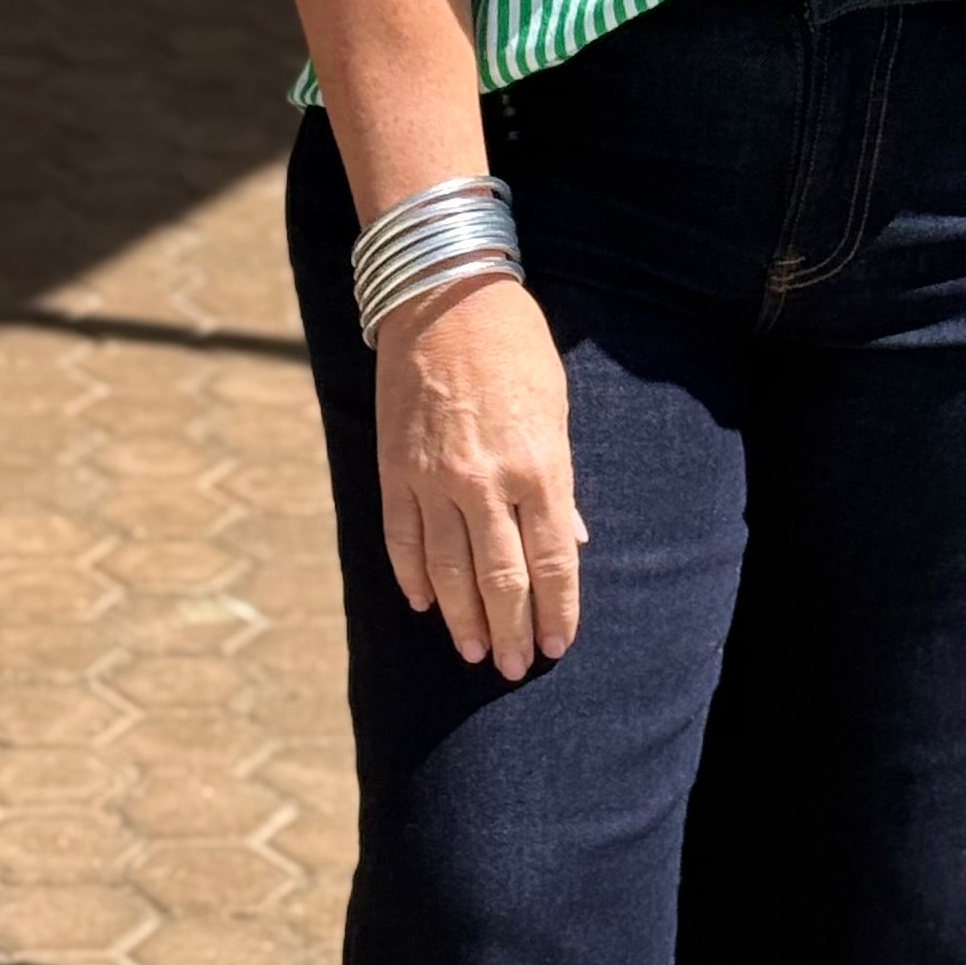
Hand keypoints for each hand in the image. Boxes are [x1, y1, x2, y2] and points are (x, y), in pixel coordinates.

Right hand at [374, 274, 584, 680]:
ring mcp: (433, 479)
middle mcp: (484, 482)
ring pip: (447, 570)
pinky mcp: (394, 469)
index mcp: (538, 467)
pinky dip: (412, 577)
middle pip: (500, 579)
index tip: (556, 646)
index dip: (556, 611)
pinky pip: (401, 538)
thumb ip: (562, 483)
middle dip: (510, 630)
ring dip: (462, 618)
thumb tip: (571, 542)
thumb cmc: (515, 347)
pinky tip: (425, 604)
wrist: (442, 297)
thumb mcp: (557, 409)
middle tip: (511, 667)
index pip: (552, 562)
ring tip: (472, 651)